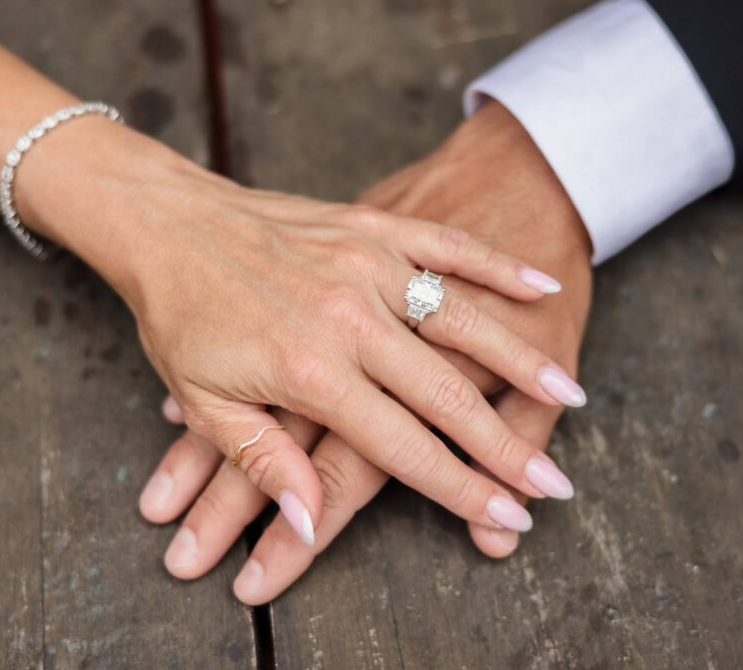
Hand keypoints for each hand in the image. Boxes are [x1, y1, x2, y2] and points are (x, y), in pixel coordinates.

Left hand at [139, 101, 592, 602]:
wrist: (168, 217)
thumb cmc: (182, 311)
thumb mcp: (204, 396)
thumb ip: (263, 461)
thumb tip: (309, 526)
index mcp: (308, 367)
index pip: (400, 447)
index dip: (458, 488)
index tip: (506, 518)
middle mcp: (349, 316)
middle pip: (446, 394)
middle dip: (505, 446)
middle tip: (555, 485)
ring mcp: (368, 265)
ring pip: (463, 320)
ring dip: (522, 360)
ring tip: (573, 395)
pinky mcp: (376, 227)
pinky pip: (449, 248)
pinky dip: (498, 268)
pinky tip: (542, 286)